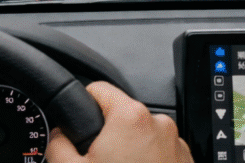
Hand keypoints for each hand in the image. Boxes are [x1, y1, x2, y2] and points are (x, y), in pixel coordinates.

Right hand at [46, 81, 193, 162]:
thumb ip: (58, 144)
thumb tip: (58, 135)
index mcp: (130, 117)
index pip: (98, 89)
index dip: (81, 106)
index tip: (77, 124)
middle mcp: (158, 124)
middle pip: (120, 117)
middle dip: (106, 137)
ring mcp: (176, 144)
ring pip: (140, 137)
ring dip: (128, 153)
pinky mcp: (186, 162)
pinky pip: (159, 154)